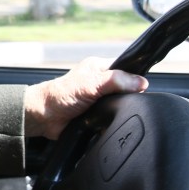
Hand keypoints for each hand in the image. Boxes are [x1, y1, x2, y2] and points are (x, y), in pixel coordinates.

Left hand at [23, 57, 147, 138]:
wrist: (45, 117)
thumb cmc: (60, 95)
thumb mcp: (91, 84)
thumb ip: (115, 81)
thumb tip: (140, 82)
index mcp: (101, 67)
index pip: (127, 67)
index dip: (136, 77)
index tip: (143, 87)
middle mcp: (102, 82)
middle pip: (128, 87)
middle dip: (131, 95)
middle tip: (128, 102)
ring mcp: (101, 98)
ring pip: (123, 103)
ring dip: (122, 109)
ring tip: (119, 112)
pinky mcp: (99, 114)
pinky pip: (115, 117)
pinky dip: (115, 120)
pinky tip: (114, 122)